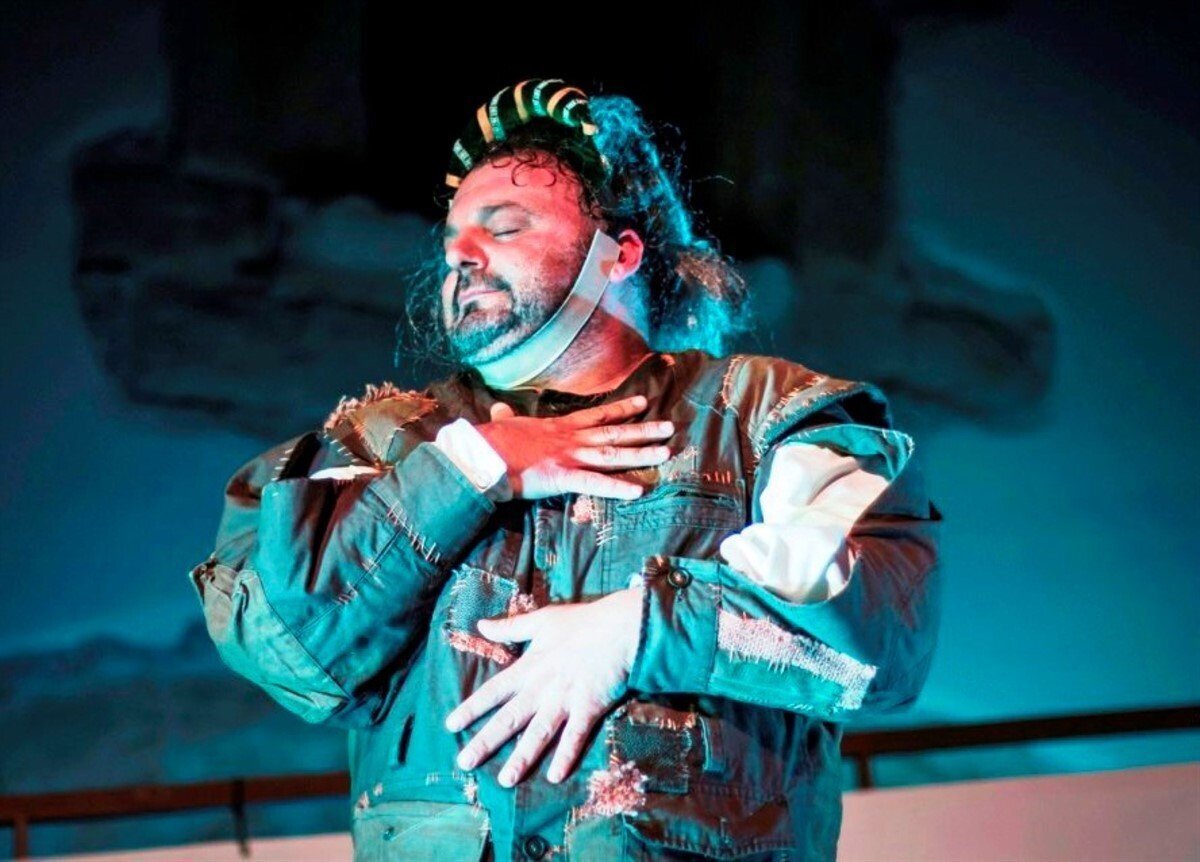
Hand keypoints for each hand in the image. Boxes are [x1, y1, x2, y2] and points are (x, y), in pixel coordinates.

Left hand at [443, 585, 643, 786]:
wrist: (621, 628)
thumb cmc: (583, 622)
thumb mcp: (542, 620)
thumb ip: (510, 627)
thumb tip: (481, 625)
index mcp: (529, 667)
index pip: (493, 691)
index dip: (471, 708)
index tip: (451, 726)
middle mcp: (542, 688)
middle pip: (509, 718)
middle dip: (485, 741)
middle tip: (464, 763)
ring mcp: (565, 700)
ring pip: (538, 734)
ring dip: (521, 758)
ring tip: (505, 781)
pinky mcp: (589, 708)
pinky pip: (575, 737)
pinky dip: (565, 756)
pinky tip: (555, 777)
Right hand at [476, 395, 673, 500]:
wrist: (483, 453)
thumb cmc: (491, 440)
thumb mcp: (504, 424)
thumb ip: (508, 417)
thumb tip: (499, 409)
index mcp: (559, 426)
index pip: (597, 415)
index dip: (622, 409)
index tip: (643, 403)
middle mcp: (570, 438)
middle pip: (614, 432)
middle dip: (643, 430)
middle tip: (670, 427)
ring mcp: (569, 457)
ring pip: (612, 454)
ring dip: (640, 453)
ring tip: (666, 452)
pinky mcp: (562, 477)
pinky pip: (595, 483)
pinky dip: (617, 487)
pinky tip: (638, 491)